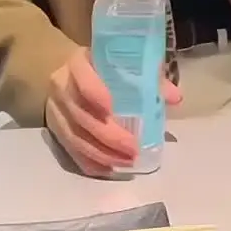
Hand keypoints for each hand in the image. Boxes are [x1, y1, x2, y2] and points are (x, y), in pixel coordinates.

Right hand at [45, 47, 181, 176]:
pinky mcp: (55, 130)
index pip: (82, 78)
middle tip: (133, 149)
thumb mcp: (118, 62)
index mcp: (77, 63)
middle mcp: (62, 87)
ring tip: (127, 161)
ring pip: (76, 137)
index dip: (95, 93)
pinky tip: (109, 168)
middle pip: (82, 115)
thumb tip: (175, 97)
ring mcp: (56, 110)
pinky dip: (90, 162)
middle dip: (108, 135)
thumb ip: (148, 76)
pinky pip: (71, 150)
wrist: (64, 73)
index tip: (112, 108)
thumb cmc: (100, 66)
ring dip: (102, 153)